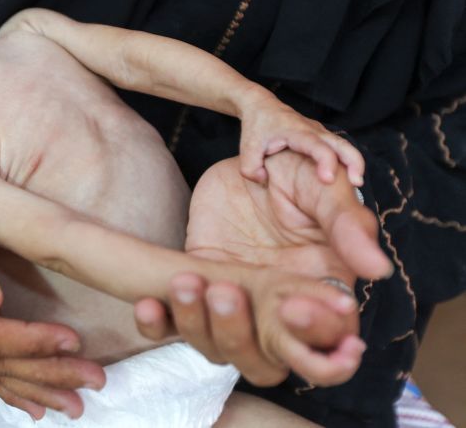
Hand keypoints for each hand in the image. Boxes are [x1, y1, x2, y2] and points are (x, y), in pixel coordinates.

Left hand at [135, 151, 389, 385]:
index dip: (316, 345)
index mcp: (318, 298)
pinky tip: (147, 304)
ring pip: (216, 347)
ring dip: (198, 324)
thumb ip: (348, 225)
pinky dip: (158, 324)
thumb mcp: (324, 191)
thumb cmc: (297, 176)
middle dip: (241, 336)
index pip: (327, 349)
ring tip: (188, 283)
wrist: (249, 161)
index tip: (293, 310)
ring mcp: (232, 306)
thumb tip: (375, 269)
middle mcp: (274, 314)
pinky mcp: (194, 292)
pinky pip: (172, 325)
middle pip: (263, 360)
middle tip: (228, 293)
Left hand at [238, 93, 364, 185]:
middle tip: (356, 183)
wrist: (261, 105)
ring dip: (354, 162)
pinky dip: (347, 161)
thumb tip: (264, 181)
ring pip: (344, 145)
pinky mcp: (321, 136)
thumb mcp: (246, 148)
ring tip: (356, 183)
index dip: (325, 162)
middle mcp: (312, 130)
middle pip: (341, 144)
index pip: (316, 146)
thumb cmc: (256, 127)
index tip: (328, 179)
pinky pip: (339, 148)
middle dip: (353, 162)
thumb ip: (250, 169)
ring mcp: (319, 131)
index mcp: (295, 132)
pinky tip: (347, 178)